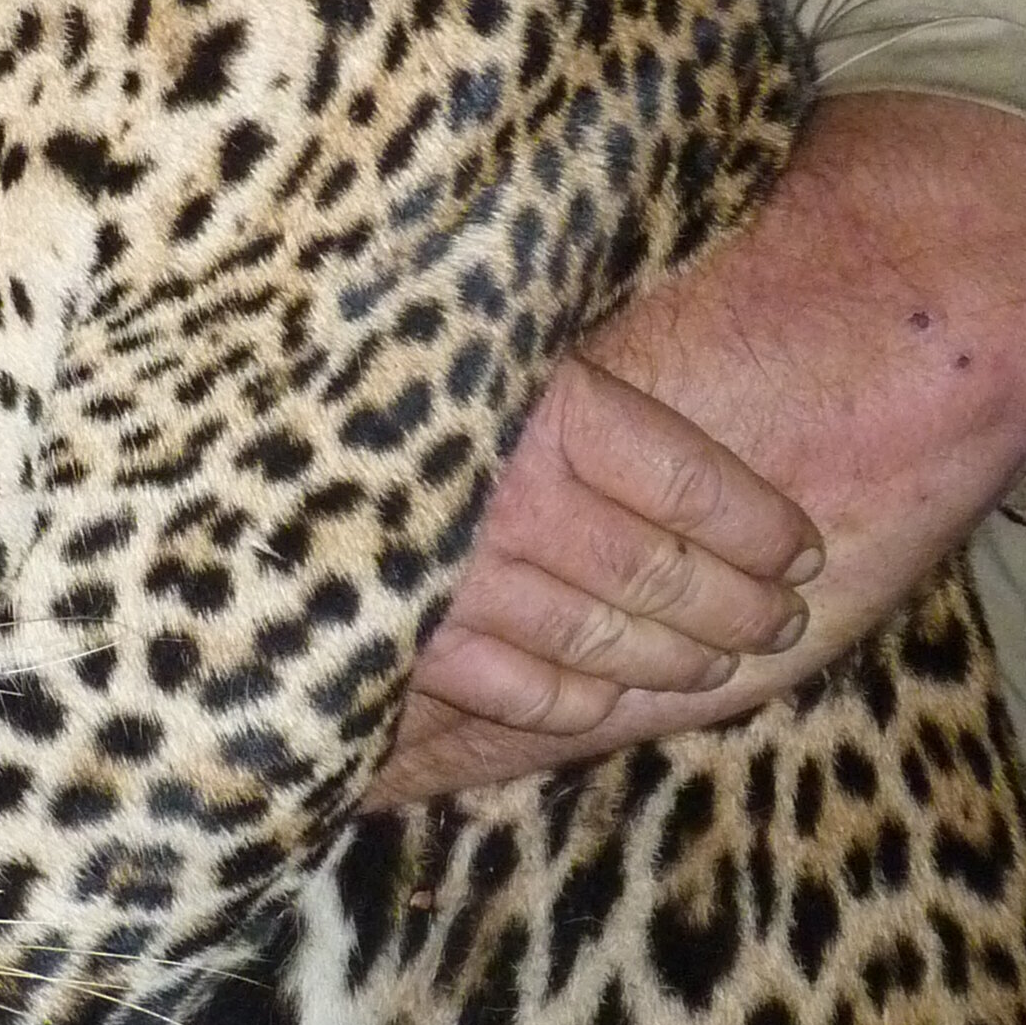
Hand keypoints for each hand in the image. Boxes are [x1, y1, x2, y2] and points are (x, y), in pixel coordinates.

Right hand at [368, 354, 821, 804]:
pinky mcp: (411, 641)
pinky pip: (524, 687)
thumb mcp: (485, 334)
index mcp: (541, 404)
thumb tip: (696, 325)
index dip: (760, 526)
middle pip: (659, 569)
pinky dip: (579, 699)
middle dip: (741, 603)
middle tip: (785, 618)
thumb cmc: (378, 370)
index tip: (804, 550)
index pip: (688, 479)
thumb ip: (571, 364)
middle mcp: (509, 494)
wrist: (222, 426)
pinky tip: (613, 696)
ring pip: (604, 635)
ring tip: (725, 659)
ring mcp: (461, 578)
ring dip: (679, 655)